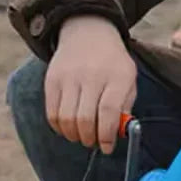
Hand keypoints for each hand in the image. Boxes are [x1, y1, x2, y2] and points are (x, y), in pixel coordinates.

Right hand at [44, 15, 136, 154]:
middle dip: (89, 139)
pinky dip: (59, 127)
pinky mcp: (52, 79)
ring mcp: (69, 76)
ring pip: (66, 118)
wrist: (87, 32)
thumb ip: (124, 108)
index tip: (107, 148)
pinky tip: (68, 127)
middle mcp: (92, 74)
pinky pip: (52, 113)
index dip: (106, 135)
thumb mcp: (128, 81)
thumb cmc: (112, 65)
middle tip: (93, 142)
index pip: (108, 112)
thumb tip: (115, 135)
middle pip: (85, 119)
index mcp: (117, 76)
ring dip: (74, 135)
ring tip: (81, 135)